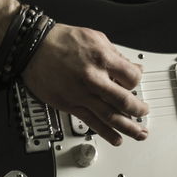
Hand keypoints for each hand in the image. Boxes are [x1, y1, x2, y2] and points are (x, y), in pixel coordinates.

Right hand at [21, 24, 147, 145]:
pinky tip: (116, 138)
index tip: (134, 83)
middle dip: (138, 110)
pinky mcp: (69, 105)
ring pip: (109, 116)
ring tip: (139, 134)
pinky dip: (105, 132)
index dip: (137, 81)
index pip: (132, 78)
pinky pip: (91, 122)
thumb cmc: (62, 41)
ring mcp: (80, 94)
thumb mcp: (96, 38)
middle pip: (123, 101)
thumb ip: (117, 56)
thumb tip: (134, 67)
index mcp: (102, 59)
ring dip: (127, 127)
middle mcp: (93, 78)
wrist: (32, 47)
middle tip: (144, 113)